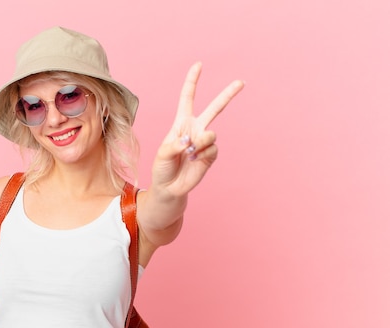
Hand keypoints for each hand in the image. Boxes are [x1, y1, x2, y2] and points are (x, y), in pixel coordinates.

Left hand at [151, 62, 243, 197]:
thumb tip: (194, 140)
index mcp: (181, 123)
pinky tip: (194, 161)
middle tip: (241, 82)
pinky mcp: (211, 155)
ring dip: (199, 144)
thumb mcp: (163, 153)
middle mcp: (195, 129)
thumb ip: (176, 144)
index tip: (199, 65)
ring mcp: (204, 142)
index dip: (192, 82)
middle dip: (227, 95)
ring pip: (210, 134)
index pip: (188, 98)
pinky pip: (212, 150)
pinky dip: (202, 155)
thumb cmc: (162, 167)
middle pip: (214, 108)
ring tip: (189, 153)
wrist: (169, 187)